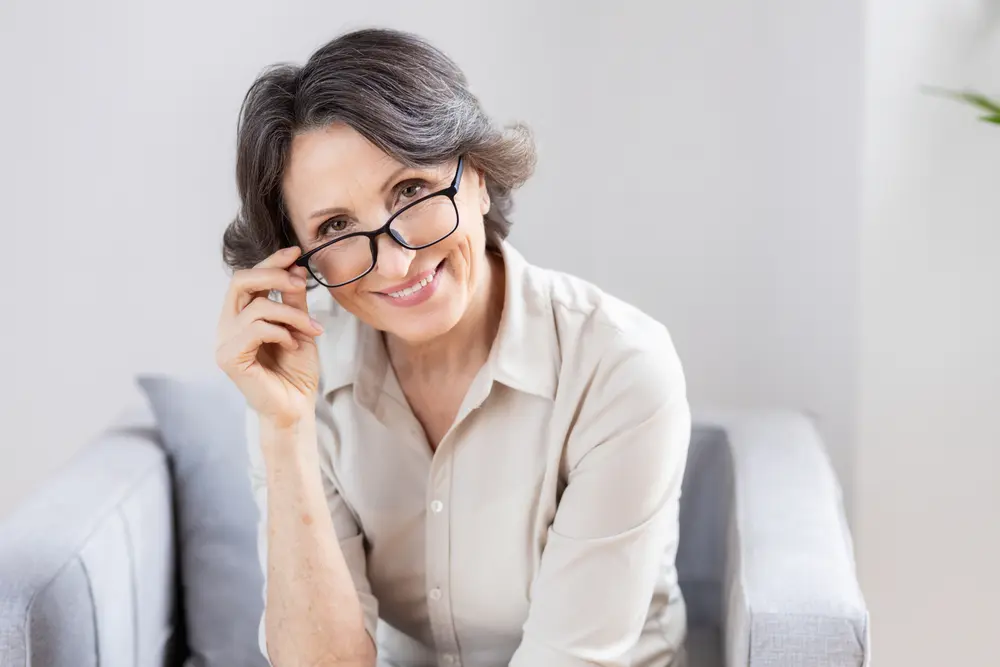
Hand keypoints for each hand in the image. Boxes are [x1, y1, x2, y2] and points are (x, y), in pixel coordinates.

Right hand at [215, 246, 324, 425]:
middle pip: (240, 281)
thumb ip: (293, 300)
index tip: (295, 252)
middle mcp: (226, 326)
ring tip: (311, 330)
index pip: (247, 278)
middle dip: (274, 276)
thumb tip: (295, 267)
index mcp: (239, 316)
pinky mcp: (229, 357)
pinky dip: (282, 332)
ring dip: (292, 315)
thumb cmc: (296, 371)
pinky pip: (257, 329)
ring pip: (257, 307)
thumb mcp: (299, 327)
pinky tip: (292, 344)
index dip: (270, 262)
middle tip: (301, 283)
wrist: (296, 406)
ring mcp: (224, 342)